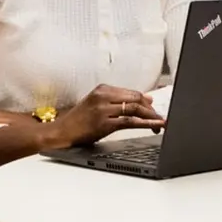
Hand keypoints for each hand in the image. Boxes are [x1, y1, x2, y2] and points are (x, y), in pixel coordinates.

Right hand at [42, 85, 162, 149]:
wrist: (60, 132)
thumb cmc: (79, 120)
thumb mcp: (97, 104)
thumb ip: (119, 101)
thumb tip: (146, 99)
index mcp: (103, 89)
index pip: (132, 92)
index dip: (147, 101)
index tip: (156, 108)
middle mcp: (104, 96)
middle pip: (136, 98)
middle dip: (151, 109)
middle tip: (160, 118)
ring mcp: (104, 109)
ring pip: (135, 108)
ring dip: (151, 116)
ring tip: (161, 123)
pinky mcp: (104, 122)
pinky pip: (130, 121)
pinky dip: (146, 123)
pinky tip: (155, 126)